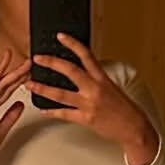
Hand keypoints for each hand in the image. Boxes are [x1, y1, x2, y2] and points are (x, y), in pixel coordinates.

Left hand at [30, 36, 158, 164]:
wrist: (133, 127)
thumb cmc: (124, 109)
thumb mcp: (112, 87)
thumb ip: (96, 79)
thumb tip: (83, 71)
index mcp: (102, 78)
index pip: (86, 55)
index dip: (72, 44)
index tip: (61, 36)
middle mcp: (94, 88)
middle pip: (69, 70)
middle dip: (51, 62)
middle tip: (37, 59)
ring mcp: (89, 104)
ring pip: (61, 94)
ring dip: (43, 88)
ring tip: (30, 84)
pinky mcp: (85, 119)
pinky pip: (64, 114)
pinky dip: (51, 111)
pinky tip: (42, 109)